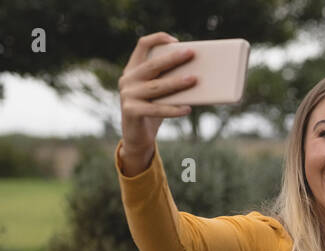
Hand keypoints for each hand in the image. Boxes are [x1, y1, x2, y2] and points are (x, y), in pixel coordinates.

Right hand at [118, 33, 196, 172]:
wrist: (137, 137)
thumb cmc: (152, 110)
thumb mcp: (158, 92)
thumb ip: (167, 80)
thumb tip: (197, 74)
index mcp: (133, 69)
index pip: (142, 45)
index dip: (158, 39)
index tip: (175, 40)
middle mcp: (127, 79)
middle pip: (152, 65)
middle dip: (173, 58)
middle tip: (191, 54)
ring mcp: (127, 95)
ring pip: (156, 87)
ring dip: (177, 82)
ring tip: (194, 79)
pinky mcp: (131, 111)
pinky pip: (156, 109)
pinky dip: (173, 109)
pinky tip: (187, 108)